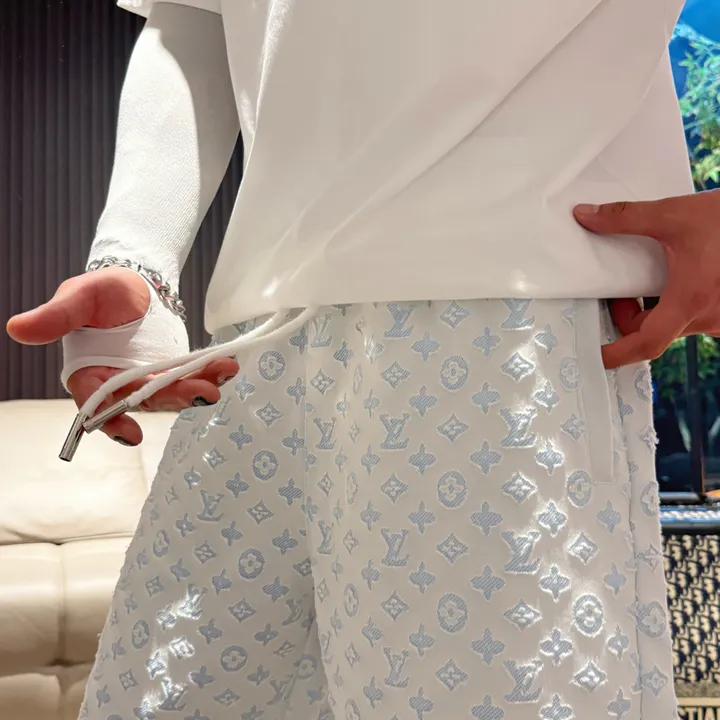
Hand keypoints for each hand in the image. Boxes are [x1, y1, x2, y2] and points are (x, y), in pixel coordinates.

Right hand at [6, 267, 238, 445]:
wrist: (133, 284)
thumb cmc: (99, 292)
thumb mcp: (77, 298)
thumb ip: (55, 317)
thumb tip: (17, 328)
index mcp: (89, 374)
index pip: (95, 404)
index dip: (111, 421)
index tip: (130, 433)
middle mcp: (120, 384)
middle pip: (146, 401)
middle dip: (175, 398)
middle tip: (202, 392)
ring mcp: (149, 380)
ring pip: (173, 392)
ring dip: (199, 387)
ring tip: (222, 375)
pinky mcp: (172, 371)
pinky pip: (191, 377)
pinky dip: (210, 372)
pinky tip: (227, 365)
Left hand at [574, 189, 719, 368]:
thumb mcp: (675, 214)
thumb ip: (625, 217)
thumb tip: (586, 215)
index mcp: (691, 300)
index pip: (646, 343)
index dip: (617, 354)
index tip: (597, 356)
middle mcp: (711, 316)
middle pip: (655, 333)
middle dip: (630, 318)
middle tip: (620, 294)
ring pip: (677, 324)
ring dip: (657, 310)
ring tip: (650, 281)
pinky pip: (697, 315)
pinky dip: (679, 303)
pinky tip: (680, 278)